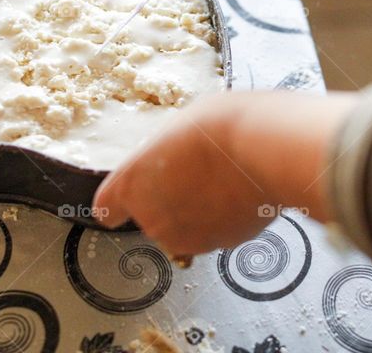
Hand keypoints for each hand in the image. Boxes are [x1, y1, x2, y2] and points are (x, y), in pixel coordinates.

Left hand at [92, 91, 356, 254]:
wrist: (265, 150)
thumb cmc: (222, 126)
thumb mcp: (180, 126)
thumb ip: (167, 154)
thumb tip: (178, 158)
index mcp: (132, 183)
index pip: (107, 209)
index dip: (118, 204)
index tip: (122, 204)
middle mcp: (153, 218)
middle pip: (153, 215)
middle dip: (170, 200)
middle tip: (196, 172)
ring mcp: (188, 237)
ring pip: (186, 227)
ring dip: (199, 212)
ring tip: (223, 180)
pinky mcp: (221, 245)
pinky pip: (217, 232)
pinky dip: (226, 219)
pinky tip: (241, 192)